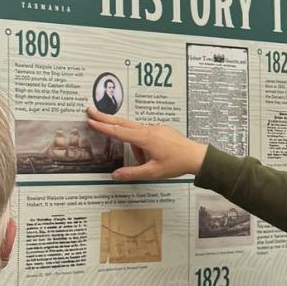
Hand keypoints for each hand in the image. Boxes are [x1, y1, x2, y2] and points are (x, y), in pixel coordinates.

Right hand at [85, 107, 207, 179]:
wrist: (196, 156)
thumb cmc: (176, 164)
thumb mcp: (152, 173)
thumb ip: (132, 173)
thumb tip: (114, 175)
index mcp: (145, 138)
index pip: (119, 131)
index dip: (103, 126)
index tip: (90, 120)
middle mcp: (149, 130)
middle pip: (122, 122)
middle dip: (105, 118)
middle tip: (90, 110)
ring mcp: (155, 128)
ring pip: (135, 132)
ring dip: (133, 145)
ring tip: (147, 162)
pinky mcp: (161, 130)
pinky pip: (145, 135)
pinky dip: (141, 144)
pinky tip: (152, 157)